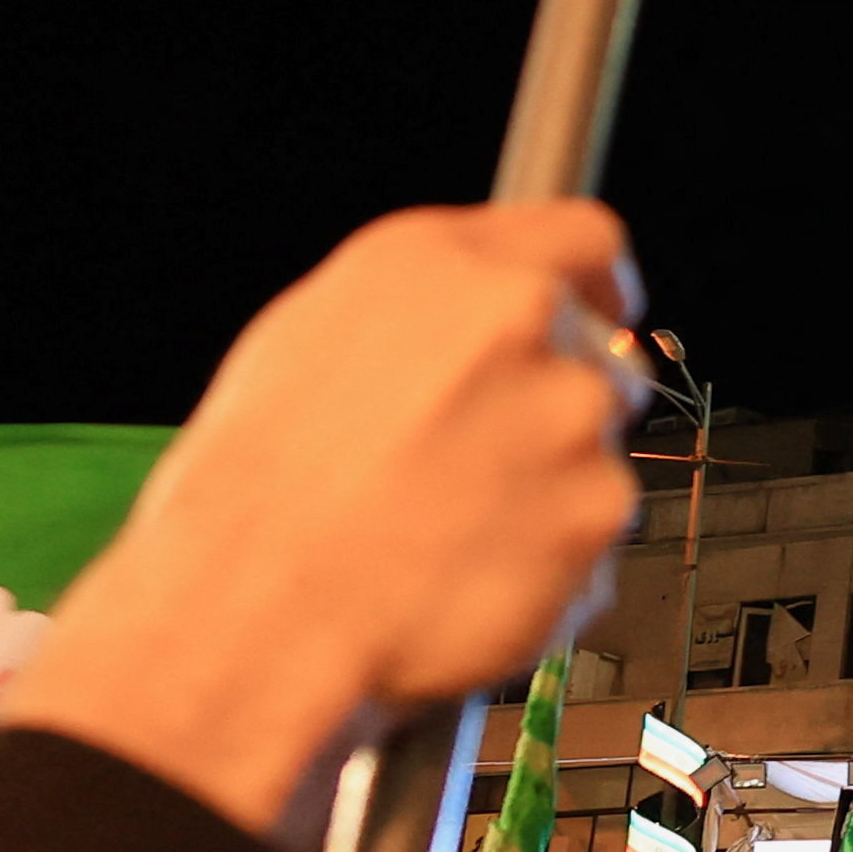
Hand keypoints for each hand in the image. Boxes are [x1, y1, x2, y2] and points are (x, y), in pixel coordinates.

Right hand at [7, 202, 645, 831]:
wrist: (253, 612)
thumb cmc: (252, 492)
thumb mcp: (308, 341)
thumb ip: (423, 313)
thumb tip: (474, 321)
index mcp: (442, 263)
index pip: (584, 238)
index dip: (595, 287)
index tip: (600, 317)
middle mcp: (519, 319)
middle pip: (600, 355)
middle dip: (554, 407)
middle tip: (476, 469)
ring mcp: (569, 416)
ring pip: (593, 451)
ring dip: (547, 489)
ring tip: (446, 533)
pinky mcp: (597, 510)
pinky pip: (592, 536)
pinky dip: (549, 563)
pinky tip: (466, 578)